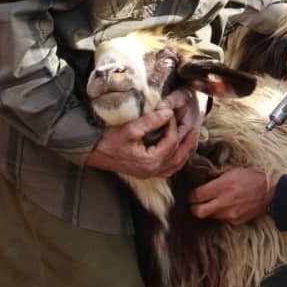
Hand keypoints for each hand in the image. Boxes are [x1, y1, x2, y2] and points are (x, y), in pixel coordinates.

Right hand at [85, 89, 199, 177]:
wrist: (93, 152)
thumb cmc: (108, 140)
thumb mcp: (130, 128)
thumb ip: (151, 121)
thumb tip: (169, 112)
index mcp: (150, 162)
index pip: (171, 142)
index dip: (173, 126)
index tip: (170, 113)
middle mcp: (152, 171)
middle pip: (177, 156)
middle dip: (186, 142)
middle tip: (194, 128)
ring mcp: (149, 173)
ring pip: (175, 165)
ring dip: (184, 153)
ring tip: (191, 139)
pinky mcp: (145, 171)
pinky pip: (167, 169)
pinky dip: (176, 161)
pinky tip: (178, 152)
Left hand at [189, 167, 278, 223]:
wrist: (271, 193)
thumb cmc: (252, 177)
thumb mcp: (233, 170)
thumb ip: (216, 176)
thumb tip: (202, 179)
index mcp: (222, 186)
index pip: (196, 196)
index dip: (191, 196)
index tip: (192, 194)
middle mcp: (224, 202)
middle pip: (198, 212)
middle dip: (194, 207)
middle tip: (196, 202)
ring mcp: (230, 214)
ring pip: (209, 216)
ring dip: (208, 210)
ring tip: (214, 202)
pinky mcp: (236, 221)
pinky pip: (222, 218)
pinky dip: (221, 213)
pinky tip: (228, 205)